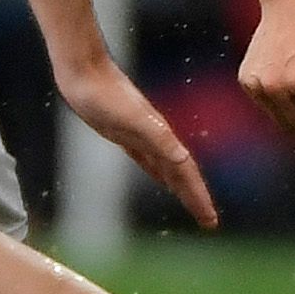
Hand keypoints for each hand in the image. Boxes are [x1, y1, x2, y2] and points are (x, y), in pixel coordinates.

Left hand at [56, 54, 219, 229]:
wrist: (83, 70)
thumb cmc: (104, 93)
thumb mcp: (131, 118)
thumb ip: (156, 135)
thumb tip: (182, 157)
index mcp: (160, 137)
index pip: (186, 174)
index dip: (199, 197)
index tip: (211, 221)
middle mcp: (155, 138)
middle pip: (181, 175)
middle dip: (195, 198)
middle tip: (209, 222)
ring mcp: (140, 136)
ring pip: (167, 168)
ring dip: (181, 186)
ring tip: (191, 203)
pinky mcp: (124, 134)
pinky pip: (148, 160)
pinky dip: (158, 173)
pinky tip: (160, 178)